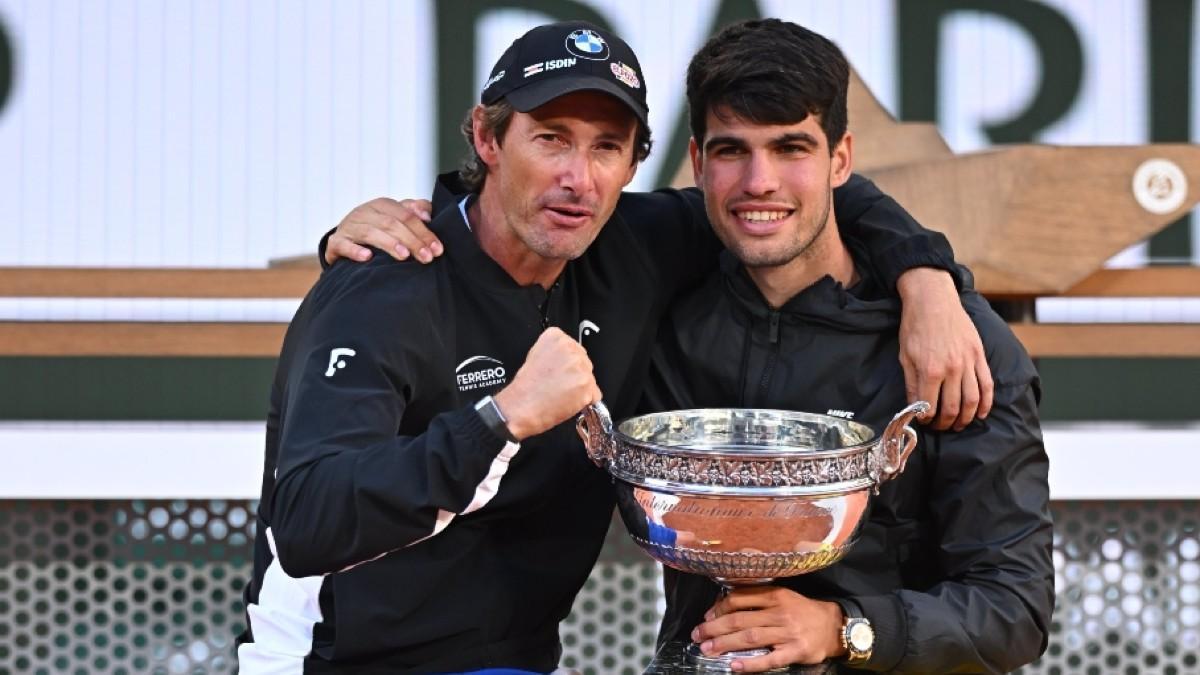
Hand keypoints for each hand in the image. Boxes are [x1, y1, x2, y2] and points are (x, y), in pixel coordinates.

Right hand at [324, 198, 440, 265]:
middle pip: (391, 223)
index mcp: (382, 205)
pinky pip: (343, 245)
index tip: (437, 249)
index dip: (424, 231)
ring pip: (370, 232)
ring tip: (404, 256)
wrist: (344, 241)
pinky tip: (367, 257)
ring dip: (389, 244)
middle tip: (427, 258)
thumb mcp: (396, 217)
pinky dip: (355, 250)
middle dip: (412, 241)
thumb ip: (414, 211)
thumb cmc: (377, 229)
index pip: (407, 215)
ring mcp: (349, 227)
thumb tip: (428, 214)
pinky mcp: (335, 243)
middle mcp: (364, 212)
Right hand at [493, 328, 601, 439]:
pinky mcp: (587, 386)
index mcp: (556, 338)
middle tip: (559, 384)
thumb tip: (568, 359)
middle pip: (584, 361)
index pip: (573, 347)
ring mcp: (580, 368)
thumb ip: (555, 352)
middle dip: (575, 374)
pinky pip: (594, 395)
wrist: (521, 407)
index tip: (559, 370)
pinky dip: (585, 401)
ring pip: (590, 378)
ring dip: (580, 388)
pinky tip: (567, 401)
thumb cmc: (525, 387)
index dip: (567, 363)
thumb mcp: (535, 355)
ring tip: (561, 393)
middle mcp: (570, 349)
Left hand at [690, 586, 845, 671]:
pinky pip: (770, 659)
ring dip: (725, 643)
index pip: (739, 599)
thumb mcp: (783, 595)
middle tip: (698, 635)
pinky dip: (751, 663)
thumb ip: (758, 597)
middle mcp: (779, 612)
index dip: (718, 608)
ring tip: (708, 649)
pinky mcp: (795, 651)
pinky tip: (735, 666)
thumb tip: (724, 603)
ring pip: (750, 637)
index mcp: (775, 595)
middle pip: (740, 619)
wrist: (834, 626)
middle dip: (715, 628)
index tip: (706, 617)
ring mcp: (788, 633)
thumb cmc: (803, 611)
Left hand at [896, 268, 993, 430]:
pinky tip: (980, 413)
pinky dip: (985, 403)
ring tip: (959, 425)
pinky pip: (987, 385)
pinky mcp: (979, 356)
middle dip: (946, 423)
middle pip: (953, 408)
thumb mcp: (905, 356)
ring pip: (972, 401)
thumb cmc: (915, 326)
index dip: (926, 418)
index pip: (929, 406)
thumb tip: (914, 406)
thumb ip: (911, 384)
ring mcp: (968, 362)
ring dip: (966, 418)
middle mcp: (952, 369)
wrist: (933, 300)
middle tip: (941, 427)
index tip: (925, 421)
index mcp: (930, 370)